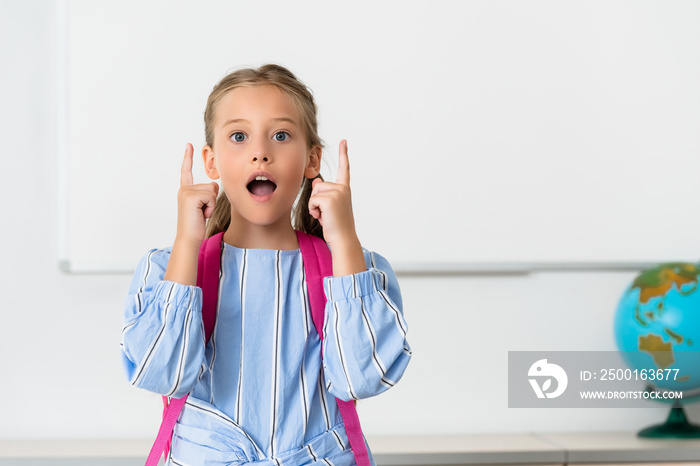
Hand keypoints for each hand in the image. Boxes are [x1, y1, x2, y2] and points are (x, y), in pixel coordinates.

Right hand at [176, 143, 218, 245]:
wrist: (189, 238)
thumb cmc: (196, 225)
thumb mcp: (204, 206)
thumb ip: (208, 193)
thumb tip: (214, 184)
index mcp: (185, 191)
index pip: (187, 171)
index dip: (188, 157)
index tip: (189, 145)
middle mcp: (184, 189)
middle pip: (210, 185)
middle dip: (211, 201)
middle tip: (201, 213)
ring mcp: (186, 192)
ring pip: (211, 191)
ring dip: (211, 205)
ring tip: (200, 214)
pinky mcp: (190, 197)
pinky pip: (210, 196)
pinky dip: (210, 207)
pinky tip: (201, 215)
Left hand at [308, 140, 365, 275]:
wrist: (343, 239)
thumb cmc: (336, 226)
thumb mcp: (328, 207)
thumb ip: (323, 192)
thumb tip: (316, 181)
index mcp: (344, 189)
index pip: (344, 169)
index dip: (344, 154)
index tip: (344, 141)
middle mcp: (342, 189)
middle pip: (318, 185)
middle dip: (316, 200)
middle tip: (327, 214)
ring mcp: (337, 193)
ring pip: (314, 193)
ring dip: (314, 207)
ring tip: (326, 216)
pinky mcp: (330, 199)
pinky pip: (312, 200)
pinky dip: (314, 210)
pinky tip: (324, 218)